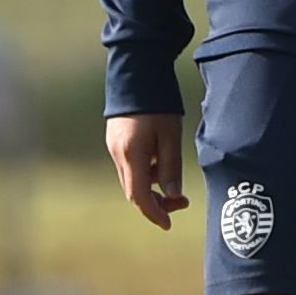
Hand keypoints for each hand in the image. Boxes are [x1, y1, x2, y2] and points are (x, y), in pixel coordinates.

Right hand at [107, 111, 185, 226]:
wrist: (137, 71)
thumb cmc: (159, 102)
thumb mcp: (171, 135)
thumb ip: (171, 167)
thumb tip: (173, 195)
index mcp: (132, 155)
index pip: (140, 196)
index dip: (155, 213)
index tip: (168, 224)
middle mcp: (118, 154)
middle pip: (134, 191)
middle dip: (156, 202)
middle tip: (181, 201)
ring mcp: (114, 146)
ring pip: (132, 179)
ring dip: (151, 187)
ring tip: (174, 179)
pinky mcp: (115, 139)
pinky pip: (129, 165)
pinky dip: (145, 172)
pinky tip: (160, 162)